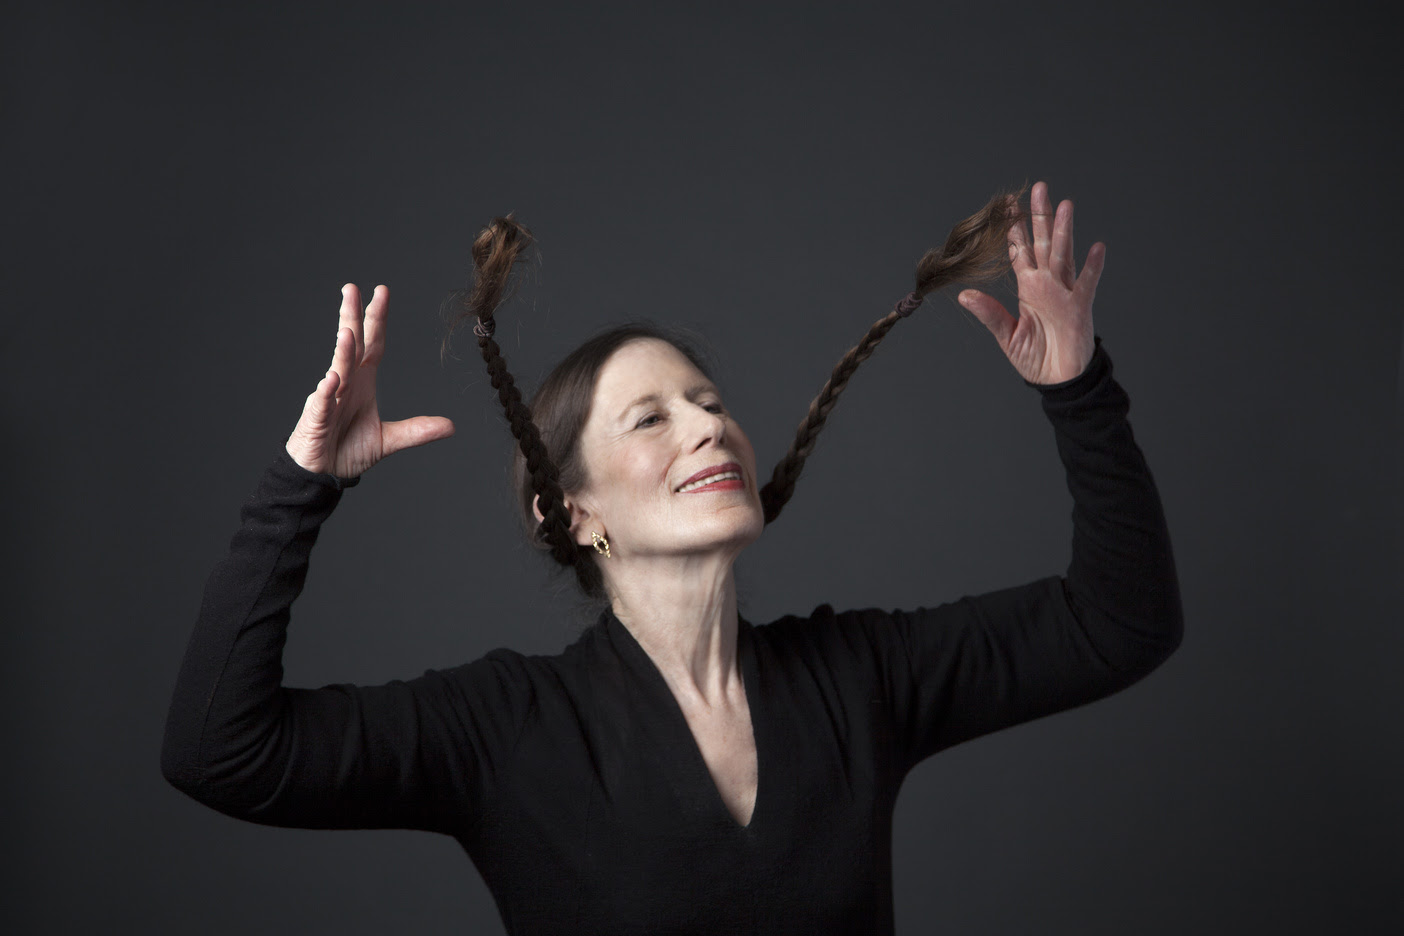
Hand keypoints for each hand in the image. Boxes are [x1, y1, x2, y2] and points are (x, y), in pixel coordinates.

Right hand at [285, 284, 454, 477]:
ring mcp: (329, 400)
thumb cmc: (347, 450)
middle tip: (352, 290)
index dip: (377, 320)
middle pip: (351, 346)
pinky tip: (331, 380)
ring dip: (343, 352)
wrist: (323, 474)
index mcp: (362, 382)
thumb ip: (416, 431)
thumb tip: (451, 426)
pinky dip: (326, 393)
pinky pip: (322, 405)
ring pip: (337, 371)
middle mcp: (345, 384)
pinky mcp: (316, 421)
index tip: (381, 293)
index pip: (373, 344)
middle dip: (351, 318)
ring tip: (348, 331)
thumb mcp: (388, 440)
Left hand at [957, 181, 1103, 384]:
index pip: (1021, 252)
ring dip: (1063, 231)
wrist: (1058, 379)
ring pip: (1063, 256)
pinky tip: (1096, 247)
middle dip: (1039, 217)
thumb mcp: (1006, 334)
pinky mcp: (1079, 308)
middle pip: (1043, 244)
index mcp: (1028, 288)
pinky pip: (1086, 284)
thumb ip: (988, 313)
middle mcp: (1047, 284)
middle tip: (1038, 188)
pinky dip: (1092, 267)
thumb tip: (964, 295)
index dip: (1015, 230)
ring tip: (1064, 205)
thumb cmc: (1036, 356)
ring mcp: (1064, 293)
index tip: (1008, 207)